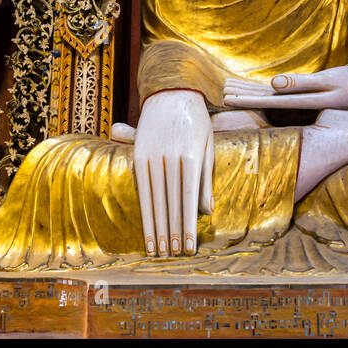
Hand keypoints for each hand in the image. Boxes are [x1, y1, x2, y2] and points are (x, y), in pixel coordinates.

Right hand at [118, 90, 213, 256]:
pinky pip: (142, 188)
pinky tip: (147, 228)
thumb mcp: (209, 146)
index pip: (189, 200)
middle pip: (170, 204)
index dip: (187, 226)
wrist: (171, 91)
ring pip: (154, 200)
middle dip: (172, 233)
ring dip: (156, 228)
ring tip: (158, 251)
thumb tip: (207, 212)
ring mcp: (152, 156)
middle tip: (174, 256)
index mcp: (192, 157)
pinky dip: (145, 211)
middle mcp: (170, 158)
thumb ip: (206, 179)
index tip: (188, 248)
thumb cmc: (196, 121)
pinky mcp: (139, 155)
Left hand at [222, 65, 347, 110]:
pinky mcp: (304, 101)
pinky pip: (278, 96)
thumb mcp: (328, 82)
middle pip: (262, 103)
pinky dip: (262, 91)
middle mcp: (296, 109)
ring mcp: (300, 106)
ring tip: (228, 87)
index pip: (265, 103)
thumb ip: (301, 83)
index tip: (226, 97)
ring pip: (268, 99)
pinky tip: (252, 88)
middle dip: (241, 97)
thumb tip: (273, 83)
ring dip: (249, 93)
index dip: (245, 100)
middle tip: (220, 92)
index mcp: (299, 106)